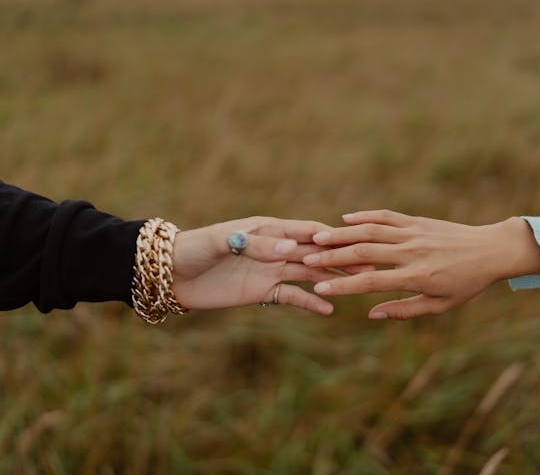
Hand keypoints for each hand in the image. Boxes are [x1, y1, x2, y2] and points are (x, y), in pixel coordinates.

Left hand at [172, 217, 341, 314]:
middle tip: (368, 267)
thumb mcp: (222, 241)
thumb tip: (292, 247)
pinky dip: (310, 302)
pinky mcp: (263, 291)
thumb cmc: (194, 248)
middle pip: (315, 254)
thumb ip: (256, 244)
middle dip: (341, 259)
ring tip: (357, 286)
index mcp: (268, 229)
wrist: (171, 274)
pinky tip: (329, 309)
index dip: (330, 237)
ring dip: (332, 279)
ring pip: (309, 274)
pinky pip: (292, 297)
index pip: (307, 231)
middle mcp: (275, 248)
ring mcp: (271, 270)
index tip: (355, 243)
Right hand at [303, 210, 539, 319]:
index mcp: (416, 277)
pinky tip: (346, 219)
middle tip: (307, 258)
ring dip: (342, 234)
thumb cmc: (467, 283)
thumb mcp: (440, 305)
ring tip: (318, 237)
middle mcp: (411, 252)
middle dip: (333, 256)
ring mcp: (413, 233)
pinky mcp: (417, 221)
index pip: (370, 281)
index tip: (319, 288)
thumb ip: (404, 310)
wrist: (491, 250)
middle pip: (363, 252)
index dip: (342, 286)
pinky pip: (387, 216)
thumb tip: (371, 314)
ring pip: (371, 231)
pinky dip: (365, 216)